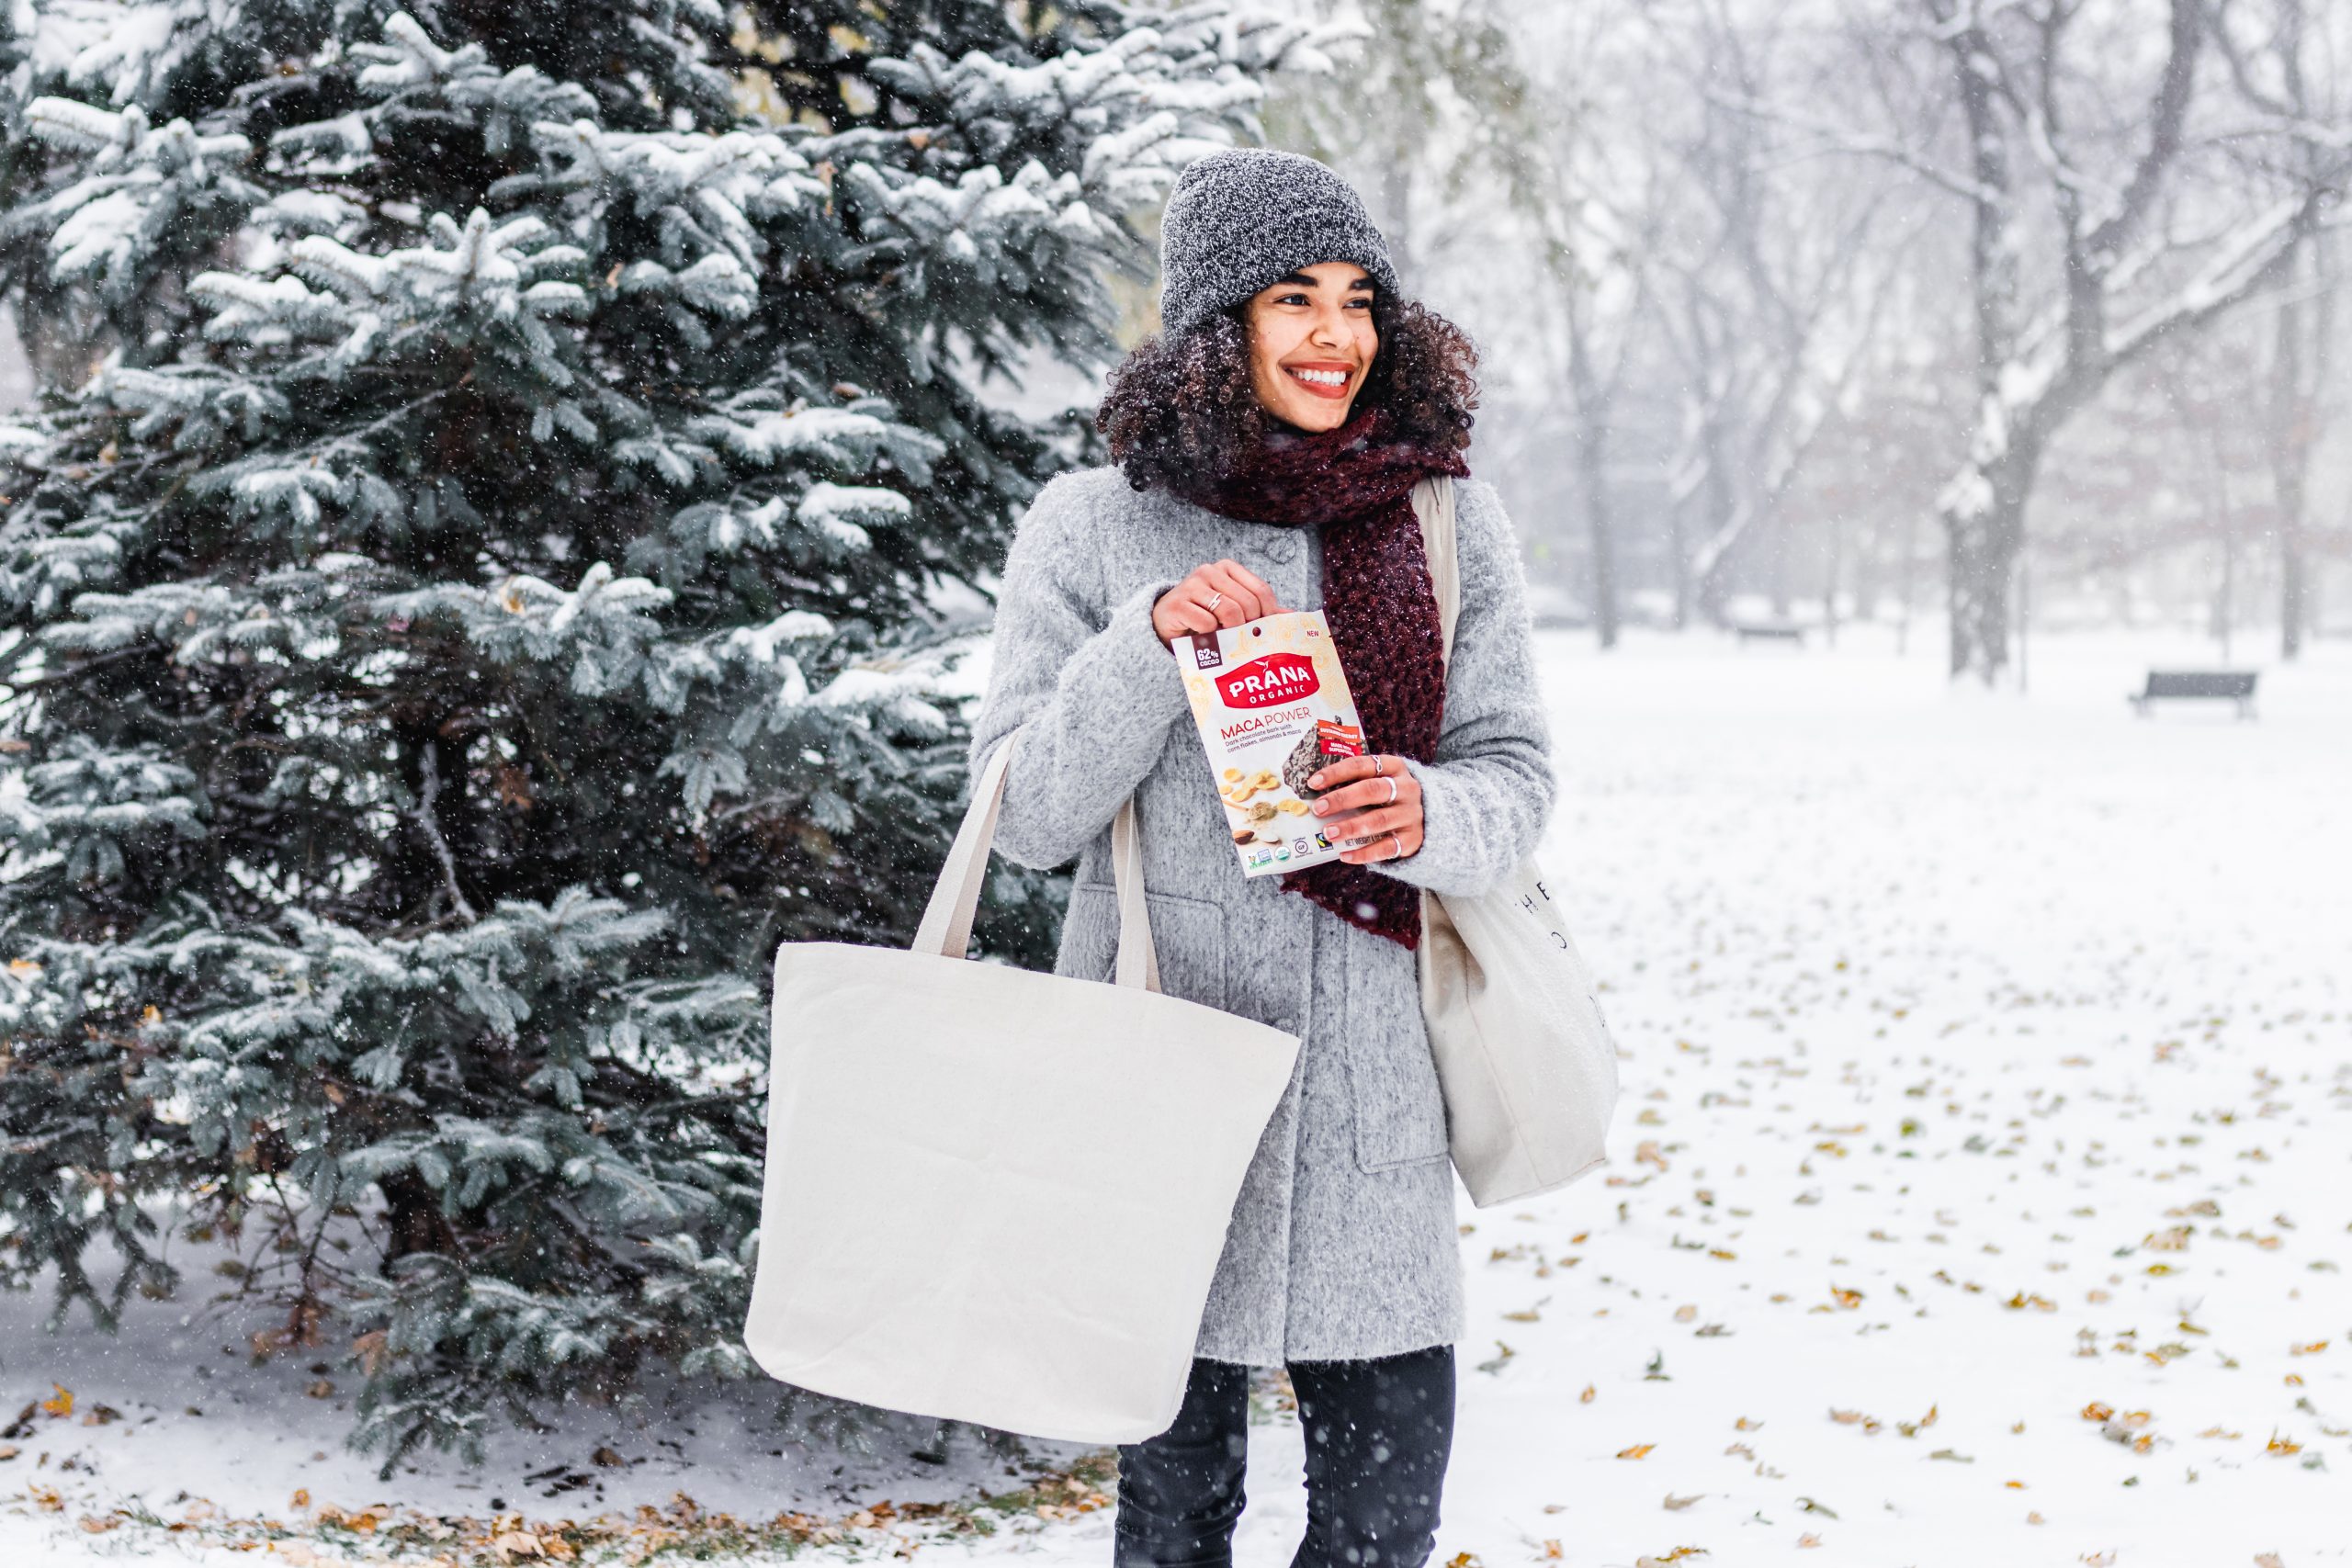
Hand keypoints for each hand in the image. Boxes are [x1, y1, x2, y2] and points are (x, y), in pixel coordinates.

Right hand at [1152, 559, 1284, 646]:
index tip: (1266, 631)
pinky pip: (1206, 623)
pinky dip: (1210, 636)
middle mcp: (1209, 571)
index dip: (1268, 614)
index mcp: (1227, 568)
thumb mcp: (1234, 609)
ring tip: (1225, 640)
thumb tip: (1292, 615)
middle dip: (1249, 626)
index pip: (1261, 590)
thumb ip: (1260, 610)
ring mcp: (1191, 585)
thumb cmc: (1204, 616)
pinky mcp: (1177, 604)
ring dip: (1231, 633)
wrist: (1166, 623)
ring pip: (1229, 611)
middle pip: (1247, 603)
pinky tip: (1205, 638)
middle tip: (1243, 640)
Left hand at [1304, 753, 1423, 863]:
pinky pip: (1386, 848)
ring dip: (1350, 827)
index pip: (1362, 765)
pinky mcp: (1412, 839)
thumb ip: (1355, 784)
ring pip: (1379, 820)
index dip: (1336, 773)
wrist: (1431, 817)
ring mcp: (1411, 814)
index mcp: (1395, 768)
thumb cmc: (1391, 797)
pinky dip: (1364, 853)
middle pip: (1372, 790)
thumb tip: (1315, 796)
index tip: (1313, 783)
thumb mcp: (1381, 781)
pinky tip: (1344, 855)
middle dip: (1342, 799)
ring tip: (1328, 833)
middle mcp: (1406, 789)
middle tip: (1318, 809)